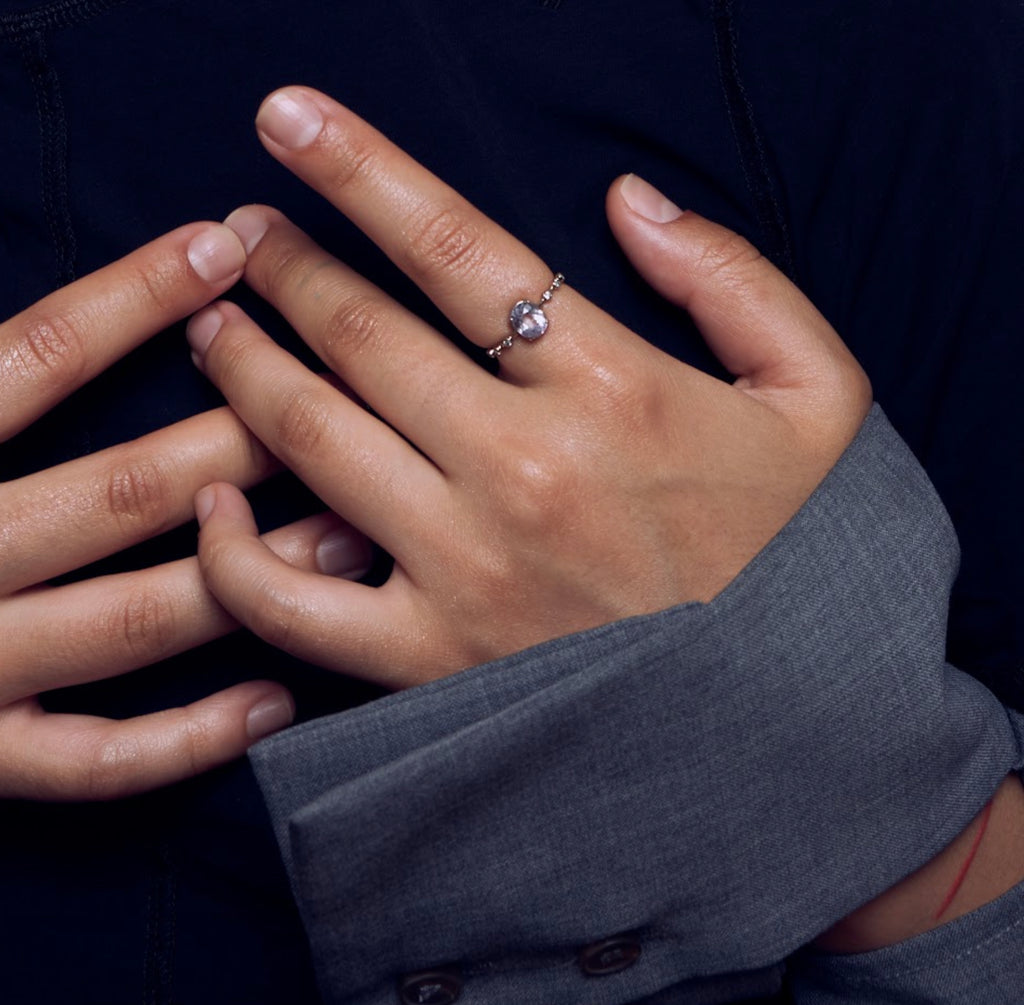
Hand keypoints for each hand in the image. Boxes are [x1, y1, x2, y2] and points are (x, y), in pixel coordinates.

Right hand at [0, 223, 369, 799]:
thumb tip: (39, 320)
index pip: (32, 359)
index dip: (130, 300)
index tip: (222, 248)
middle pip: (118, 491)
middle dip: (237, 447)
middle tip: (346, 410)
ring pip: (132, 616)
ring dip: (250, 576)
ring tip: (351, 539)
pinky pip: (97, 759)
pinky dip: (189, 736)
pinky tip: (278, 697)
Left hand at [189, 87, 870, 686]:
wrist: (794, 722)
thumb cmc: (799, 557)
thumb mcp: (820, 397)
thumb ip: (734, 278)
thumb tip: (632, 199)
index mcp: (614, 389)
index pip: (457, 246)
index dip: (359, 168)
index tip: (287, 119)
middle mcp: (524, 469)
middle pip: (361, 333)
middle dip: (284, 263)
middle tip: (242, 233)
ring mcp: (468, 570)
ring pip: (311, 441)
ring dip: (242, 368)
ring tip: (210, 325)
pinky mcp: (434, 662)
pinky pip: (294, 605)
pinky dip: (232, 555)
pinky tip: (214, 506)